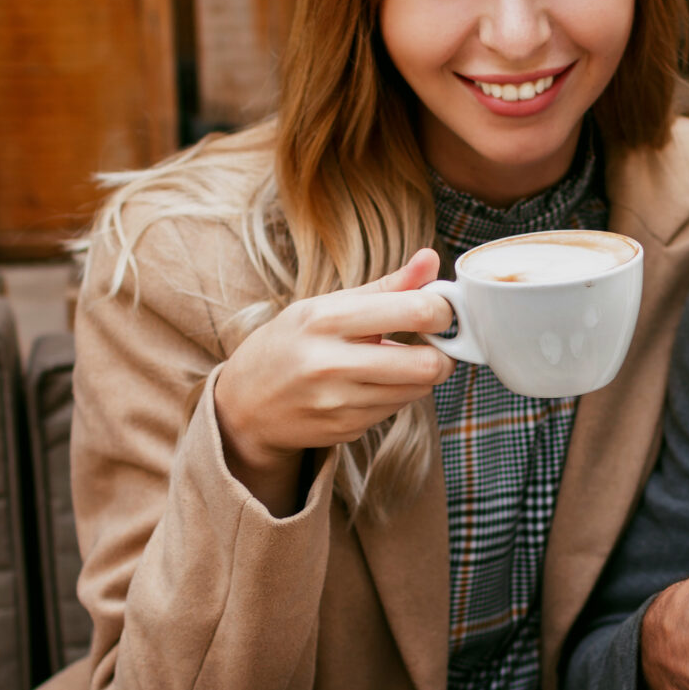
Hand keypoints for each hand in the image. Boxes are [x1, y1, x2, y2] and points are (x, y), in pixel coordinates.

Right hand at [212, 249, 456, 511]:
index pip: (414, 311)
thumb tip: (431, 259)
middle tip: (435, 342)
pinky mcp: (346, 430)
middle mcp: (331, 363)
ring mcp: (338, 402)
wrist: (244, 402)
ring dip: (420, 375)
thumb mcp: (326, 305)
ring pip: (417, 390)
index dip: (443, 310)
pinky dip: (396, 395)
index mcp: (326, 319)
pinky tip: (373, 384)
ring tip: (398, 360)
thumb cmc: (290, 343)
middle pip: (427, 364)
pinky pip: (396, 410)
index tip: (443, 309)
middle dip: (443, 353)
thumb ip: (386, 286)